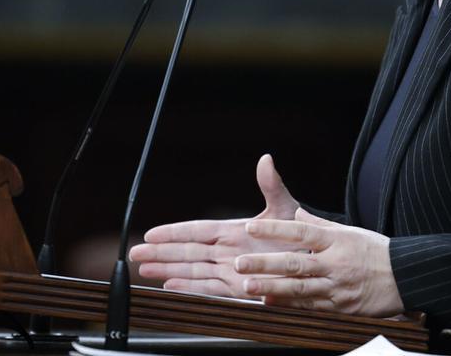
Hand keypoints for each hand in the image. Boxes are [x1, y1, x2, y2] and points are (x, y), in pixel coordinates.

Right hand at [128, 153, 298, 297]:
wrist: (314, 259)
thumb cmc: (300, 233)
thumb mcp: (284, 207)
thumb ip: (271, 186)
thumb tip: (265, 159)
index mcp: (232, 230)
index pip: (196, 231)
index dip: (173, 232)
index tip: (151, 233)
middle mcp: (227, 251)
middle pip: (186, 252)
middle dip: (160, 253)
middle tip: (136, 254)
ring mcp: (230, 270)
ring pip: (192, 271)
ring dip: (168, 271)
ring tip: (145, 271)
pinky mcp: (238, 289)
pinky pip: (209, 289)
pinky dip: (190, 288)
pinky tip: (170, 287)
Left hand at [235, 207, 404, 317]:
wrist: (406, 277)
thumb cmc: (377, 252)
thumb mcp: (350, 231)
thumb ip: (320, 225)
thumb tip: (297, 215)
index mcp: (336, 240)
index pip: (300, 232)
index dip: (274, 230)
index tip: (251, 227)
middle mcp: (334, 263)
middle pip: (295, 263)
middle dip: (265, 264)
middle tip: (240, 262)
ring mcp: (336, 287)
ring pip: (299, 288)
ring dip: (271, 288)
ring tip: (248, 286)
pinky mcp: (340, 307)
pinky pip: (310, 307)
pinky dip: (289, 306)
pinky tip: (270, 303)